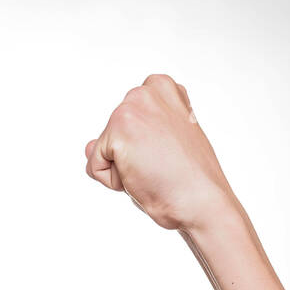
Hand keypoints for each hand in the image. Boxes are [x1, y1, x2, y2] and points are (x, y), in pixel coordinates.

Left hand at [84, 74, 236, 233]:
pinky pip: (95, 167)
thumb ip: (128, 138)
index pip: (126, 123)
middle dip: (129, 157)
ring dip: (121, 170)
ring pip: (103, 151)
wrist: (202, 201)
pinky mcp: (117, 132)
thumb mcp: (159, 148)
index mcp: (162, 88)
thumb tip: (87, 147)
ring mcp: (130, 109)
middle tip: (161, 166)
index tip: (170, 153)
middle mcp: (144, 91)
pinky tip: (141, 177)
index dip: (143, 147)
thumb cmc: (188, 179)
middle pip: (112, 135)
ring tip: (153, 171)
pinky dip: (113, 182)